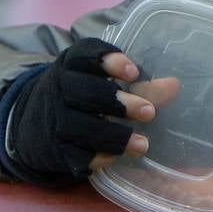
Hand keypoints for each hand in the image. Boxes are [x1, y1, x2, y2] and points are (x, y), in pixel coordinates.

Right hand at [6, 38, 180, 184]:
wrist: (37, 126)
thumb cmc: (85, 98)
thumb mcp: (107, 83)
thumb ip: (142, 86)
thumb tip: (175, 85)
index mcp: (73, 64)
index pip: (85, 54)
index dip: (109, 61)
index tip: (134, 72)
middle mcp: (59, 87)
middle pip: (83, 91)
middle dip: (118, 102)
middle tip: (149, 112)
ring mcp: (54, 118)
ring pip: (80, 126)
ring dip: (115, 136)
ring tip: (143, 144)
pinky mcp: (54, 148)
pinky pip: (75, 154)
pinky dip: (97, 156)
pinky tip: (117, 157)